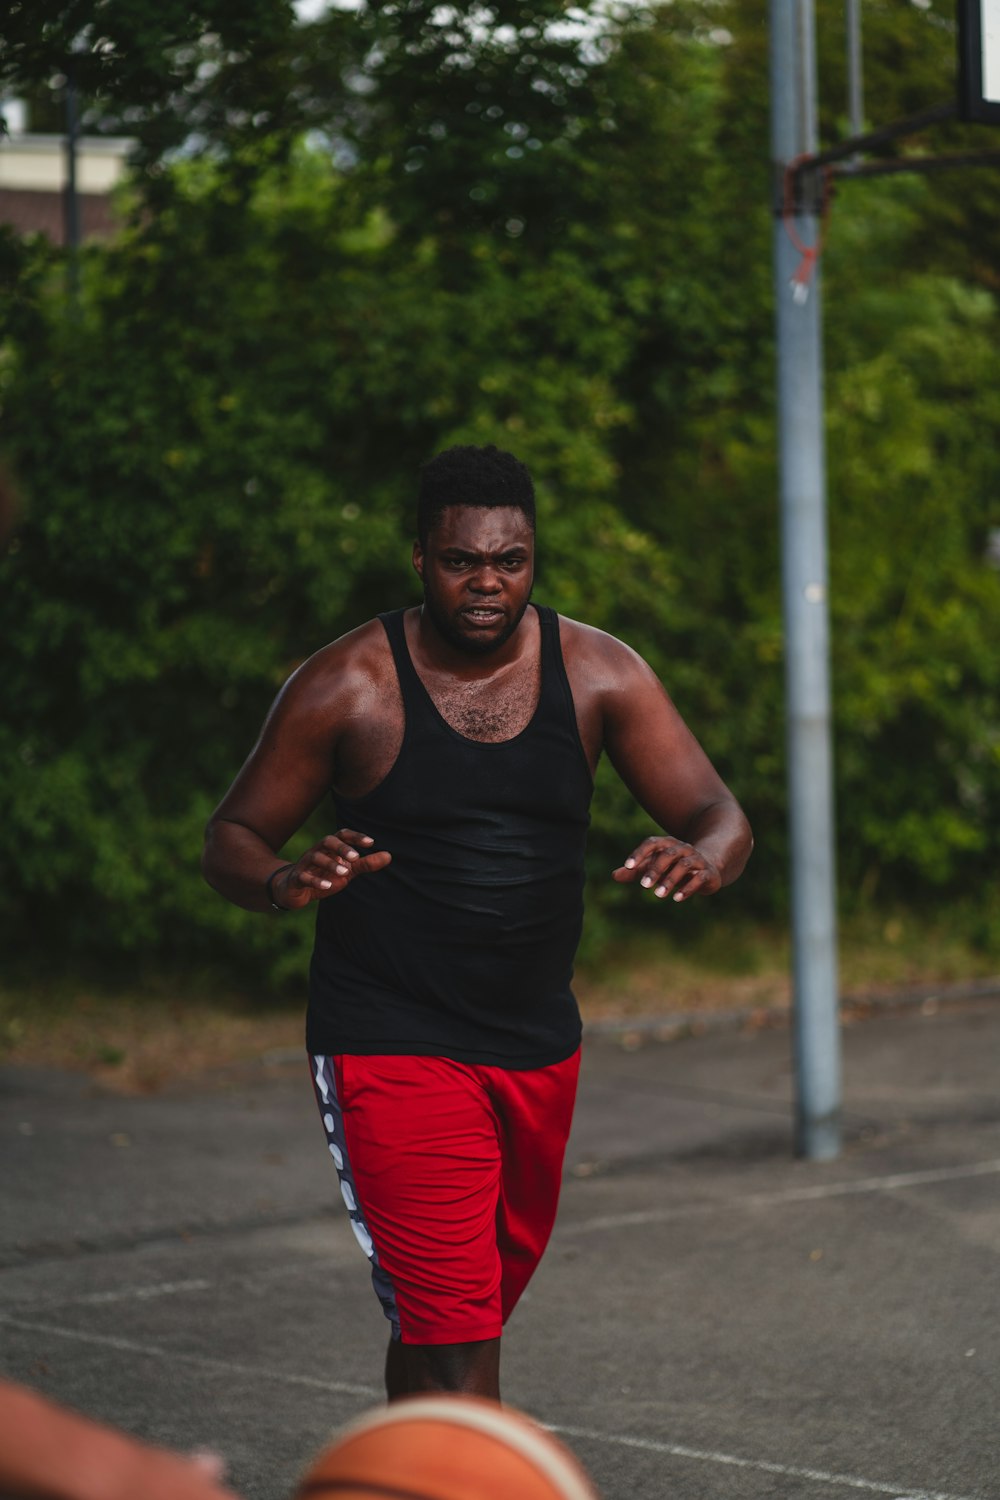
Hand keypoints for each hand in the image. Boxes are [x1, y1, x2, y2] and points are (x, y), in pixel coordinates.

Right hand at [272, 829, 390, 908]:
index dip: (355, 836)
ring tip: (344, 874)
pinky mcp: (296, 879)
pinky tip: (327, 886)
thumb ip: (365, 863)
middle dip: (342, 848)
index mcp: (330, 847)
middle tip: (356, 857)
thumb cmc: (324, 876)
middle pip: (328, 841)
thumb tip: (389, 855)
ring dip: (330, 864)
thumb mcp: (347, 870)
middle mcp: (317, 851)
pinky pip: (303, 876)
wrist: (293, 889)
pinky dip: (315, 880)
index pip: (342, 835)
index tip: (371, 842)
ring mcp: (305, 864)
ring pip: (315, 857)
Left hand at [612, 835, 720, 903]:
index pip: (652, 843)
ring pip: (684, 865)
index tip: (628, 866)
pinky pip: (699, 877)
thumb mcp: (654, 867)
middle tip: (643, 886)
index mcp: (667, 844)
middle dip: (655, 869)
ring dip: (670, 880)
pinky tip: (676, 898)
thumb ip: (635, 871)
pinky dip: (688, 888)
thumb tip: (614, 875)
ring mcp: (696, 859)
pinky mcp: (708, 873)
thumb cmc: (674, 866)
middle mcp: (682, 848)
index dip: (640, 853)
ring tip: (658, 895)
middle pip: (668, 854)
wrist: (708, 867)